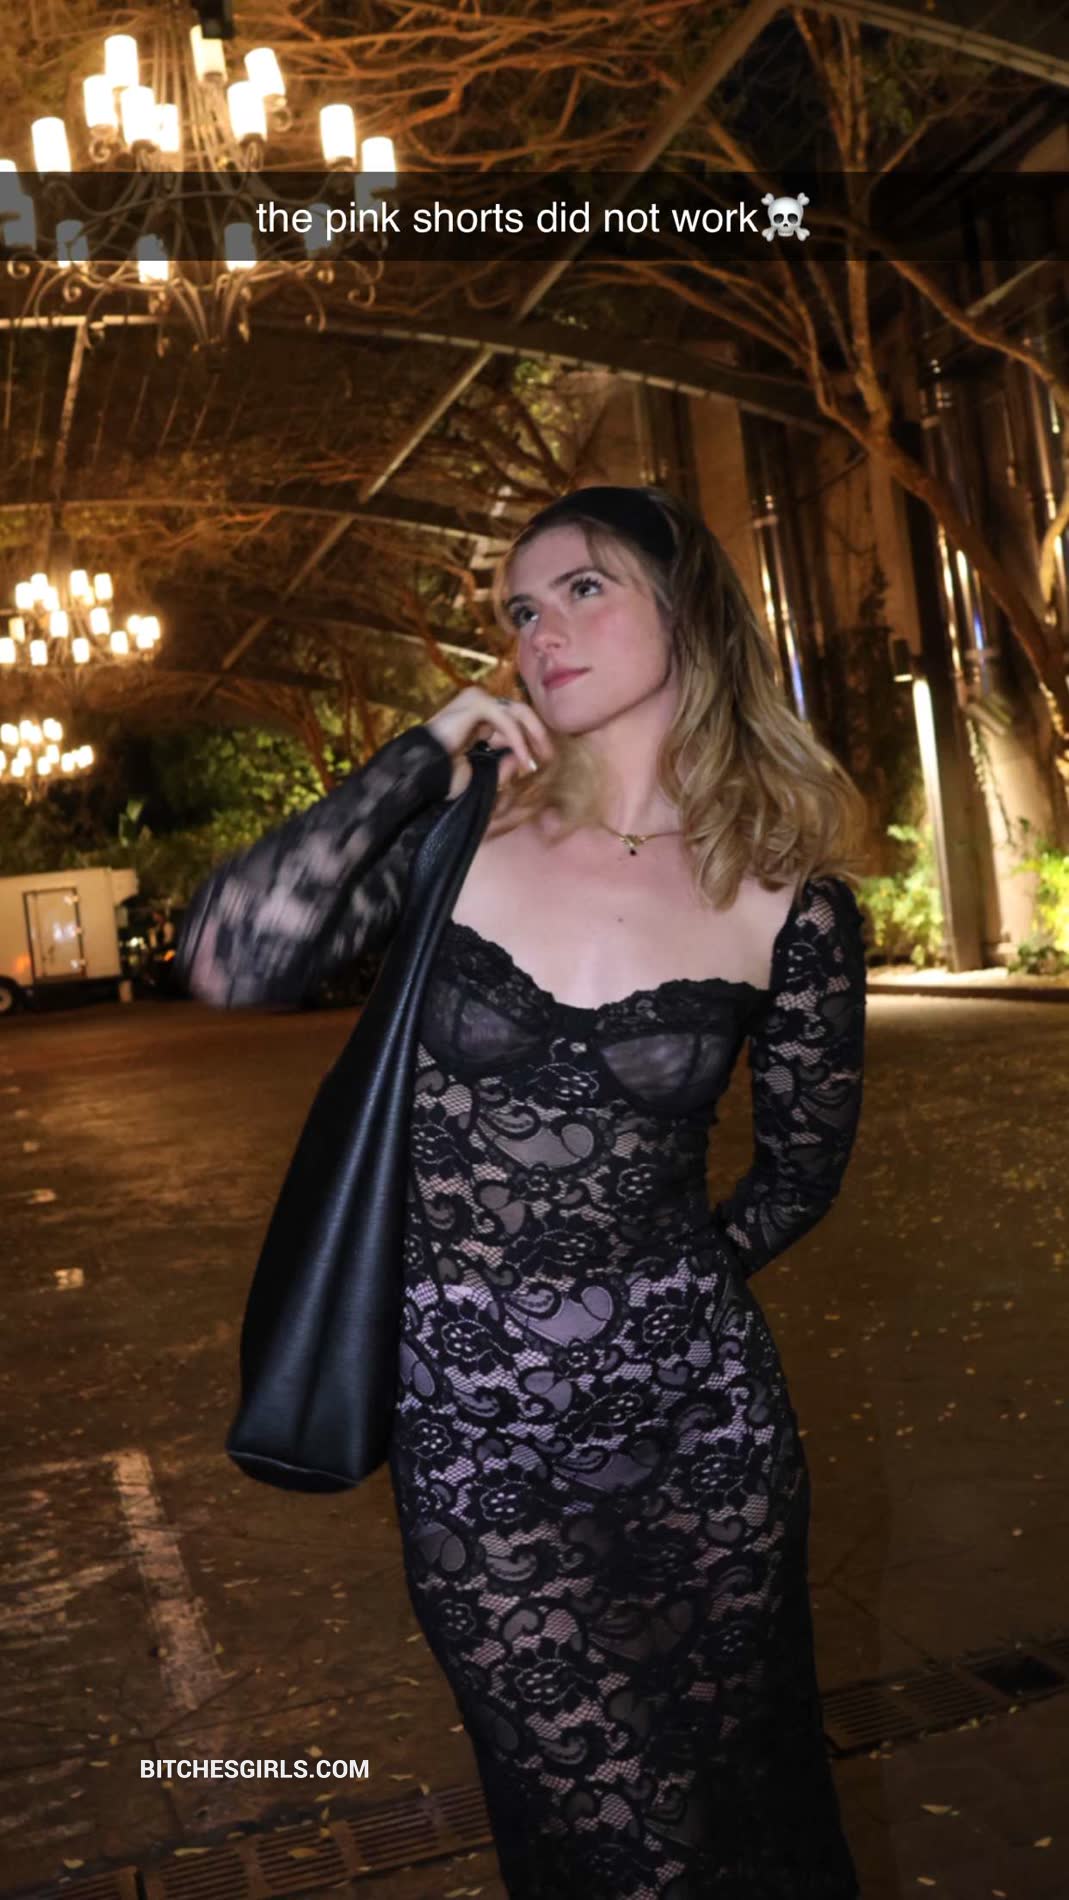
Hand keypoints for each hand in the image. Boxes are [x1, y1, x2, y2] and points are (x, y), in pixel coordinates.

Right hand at [423, 686, 554, 800]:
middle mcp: (479, 705)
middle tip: (548, 758)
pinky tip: (525, 761)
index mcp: (480, 719)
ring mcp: (477, 700)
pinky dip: (519, 741)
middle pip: (522, 712)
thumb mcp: (483, 772)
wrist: (422, 773)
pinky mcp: (476, 703)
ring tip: (538, 761)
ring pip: (519, 711)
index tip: (540, 763)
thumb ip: (504, 766)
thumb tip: (523, 759)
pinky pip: (506, 720)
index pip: (516, 720)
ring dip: (533, 737)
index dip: (532, 739)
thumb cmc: (445, 777)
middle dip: (538, 735)